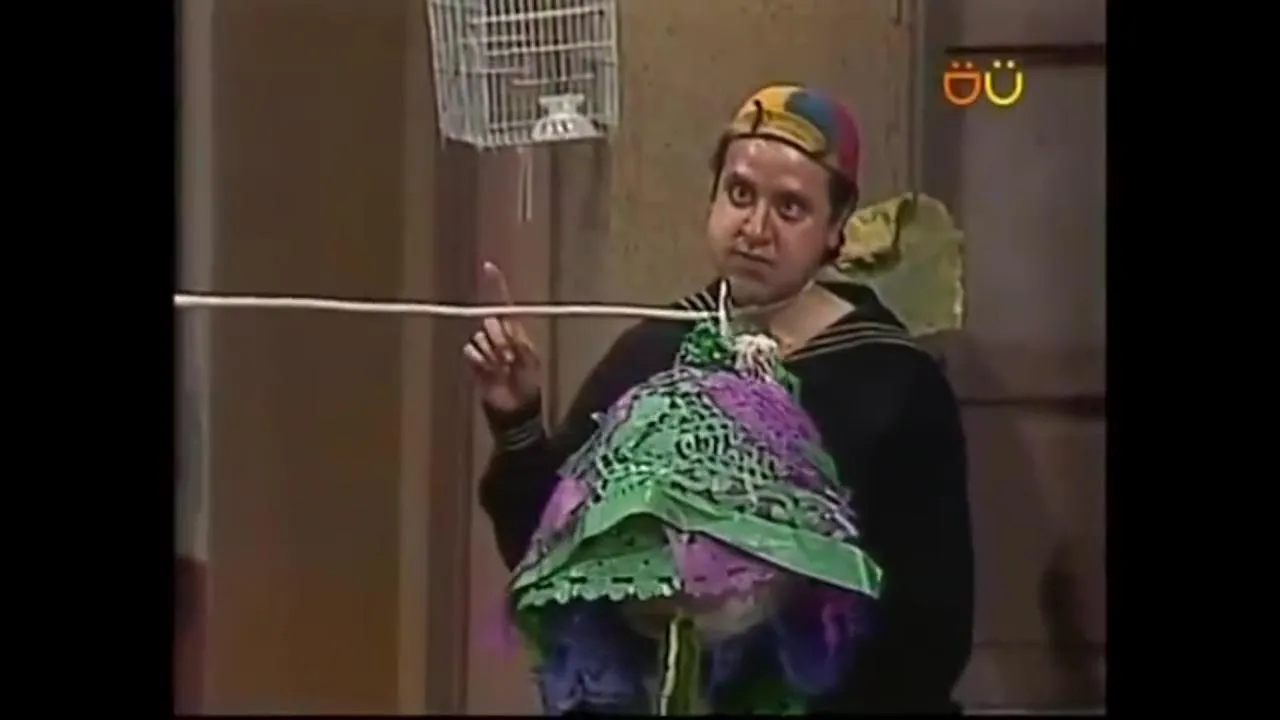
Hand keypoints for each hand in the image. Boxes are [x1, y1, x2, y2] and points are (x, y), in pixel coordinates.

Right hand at [463, 262, 541, 413]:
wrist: (515, 409)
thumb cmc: (528, 384)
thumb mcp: (530, 360)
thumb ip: (518, 341)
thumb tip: (502, 326)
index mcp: (515, 330)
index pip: (504, 304)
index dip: (496, 285)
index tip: (488, 266)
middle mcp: (498, 335)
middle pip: (490, 321)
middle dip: (500, 339)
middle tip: (509, 359)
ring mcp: (485, 347)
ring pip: (479, 337)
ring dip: (491, 354)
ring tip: (501, 369)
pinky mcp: (474, 360)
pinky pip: (470, 351)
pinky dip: (479, 361)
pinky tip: (489, 372)